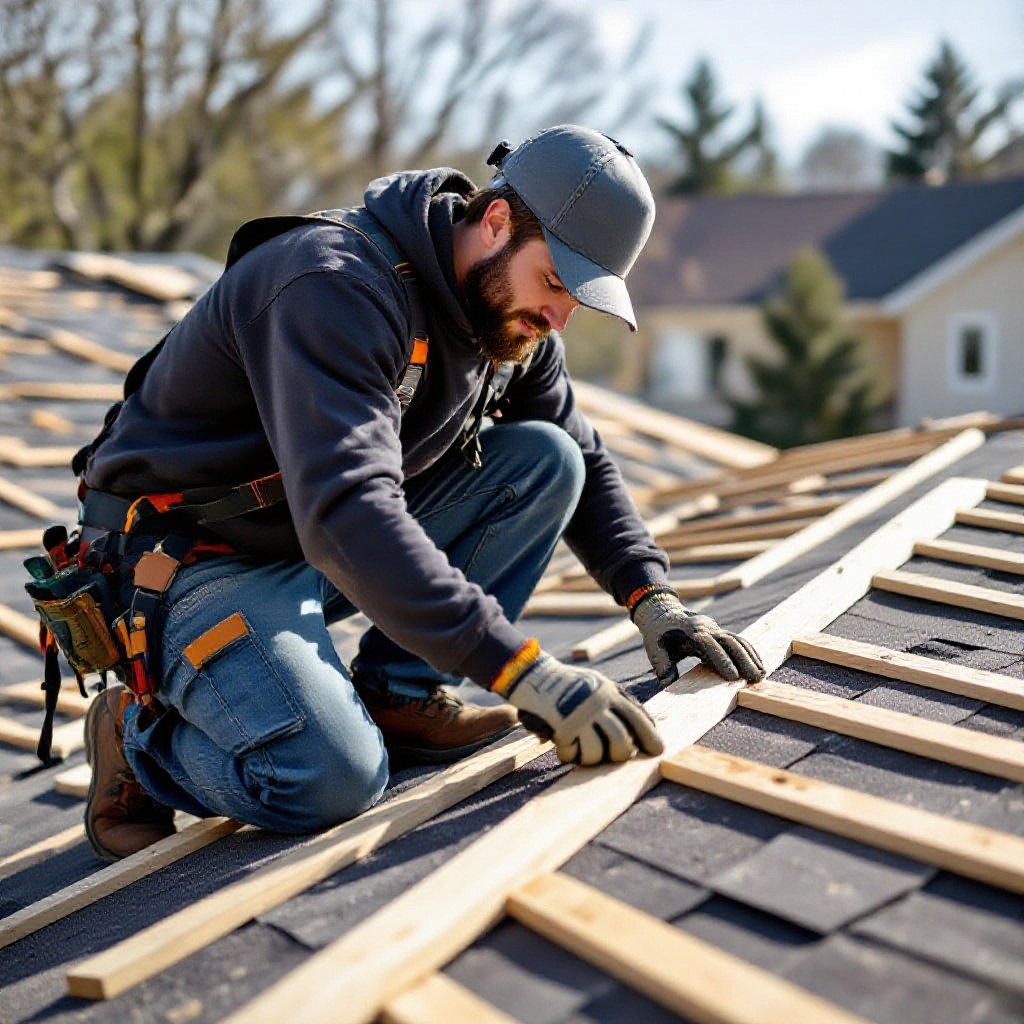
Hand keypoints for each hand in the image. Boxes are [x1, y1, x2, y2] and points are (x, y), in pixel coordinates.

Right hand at [500, 651, 662, 764]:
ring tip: (582, 751)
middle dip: (620, 755)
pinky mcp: (562, 726)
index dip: (650, 737)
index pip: (638, 717)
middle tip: (611, 756)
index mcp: (610, 692)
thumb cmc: (568, 683)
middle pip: (622, 741)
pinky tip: (565, 747)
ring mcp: (581, 715)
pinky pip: (574, 754)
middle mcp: (599, 704)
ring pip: (598, 752)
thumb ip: (619, 702)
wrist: (533, 673)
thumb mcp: (599, 684)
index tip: (657, 750)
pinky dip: (570, 755)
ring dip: (591, 758)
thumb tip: (648, 724)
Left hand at [632, 587, 764, 683]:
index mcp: (690, 631)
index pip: (709, 644)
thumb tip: (667, 684)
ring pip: (737, 640)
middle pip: (730, 641)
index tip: (732, 677)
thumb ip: (662, 665)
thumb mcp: (654, 648)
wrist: (662, 611)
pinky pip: (738, 640)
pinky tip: (759, 664)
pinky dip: (750, 651)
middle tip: (755, 679)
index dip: (721, 660)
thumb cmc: (657, 633)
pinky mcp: (719, 631)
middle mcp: (706, 627)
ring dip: (751, 657)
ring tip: (762, 675)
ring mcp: (715, 628)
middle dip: (744, 660)